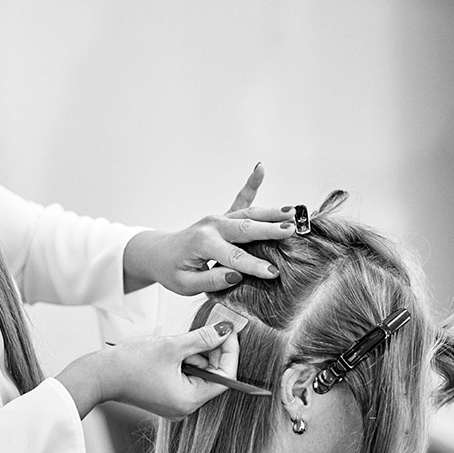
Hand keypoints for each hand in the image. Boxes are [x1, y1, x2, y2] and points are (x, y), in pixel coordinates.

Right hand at [56, 321, 239, 419]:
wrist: (98, 374)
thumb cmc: (130, 363)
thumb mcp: (172, 346)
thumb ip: (203, 338)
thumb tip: (226, 331)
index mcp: (189, 400)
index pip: (225, 377)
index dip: (230, 351)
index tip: (229, 330)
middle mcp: (184, 407)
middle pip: (213, 376)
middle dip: (211, 351)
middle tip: (207, 328)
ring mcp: (174, 403)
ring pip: (198, 374)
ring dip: (195, 354)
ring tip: (179, 341)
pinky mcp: (164, 396)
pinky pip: (185, 377)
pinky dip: (184, 361)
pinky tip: (172, 349)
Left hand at [123, 163, 295, 294]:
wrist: (160, 253)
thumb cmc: (173, 271)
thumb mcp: (186, 284)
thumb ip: (211, 280)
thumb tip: (236, 275)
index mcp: (203, 244)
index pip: (233, 257)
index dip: (253, 266)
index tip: (273, 273)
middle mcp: (212, 226)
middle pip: (245, 228)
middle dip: (269, 230)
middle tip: (291, 232)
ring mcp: (218, 218)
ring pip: (249, 213)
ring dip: (272, 212)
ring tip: (293, 212)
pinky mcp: (224, 216)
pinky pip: (241, 199)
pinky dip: (252, 184)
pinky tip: (260, 168)